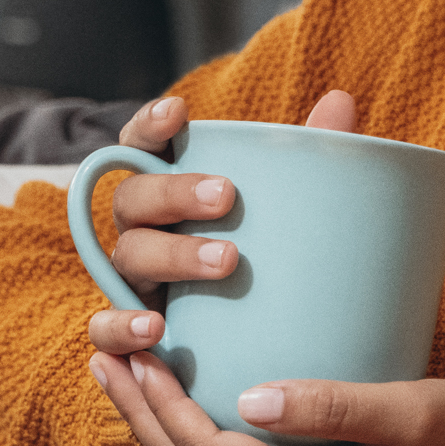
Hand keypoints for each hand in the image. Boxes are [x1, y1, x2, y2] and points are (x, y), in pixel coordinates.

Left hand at [86, 361, 444, 445]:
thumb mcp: (416, 412)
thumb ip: (336, 406)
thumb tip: (248, 398)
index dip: (165, 407)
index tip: (136, 353)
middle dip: (144, 416)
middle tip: (103, 356)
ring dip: (160, 431)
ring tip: (123, 377)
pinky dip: (195, 443)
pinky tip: (181, 406)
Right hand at [88, 88, 357, 355]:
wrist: (262, 344)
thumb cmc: (269, 261)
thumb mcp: (288, 214)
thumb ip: (307, 163)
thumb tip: (340, 101)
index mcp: (167, 191)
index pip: (141, 146)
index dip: (150, 126)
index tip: (180, 113)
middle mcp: (140, 229)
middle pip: (133, 198)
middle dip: (174, 191)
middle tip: (227, 195)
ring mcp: (131, 280)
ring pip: (127, 255)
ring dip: (171, 254)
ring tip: (228, 261)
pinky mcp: (128, 331)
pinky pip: (104, 330)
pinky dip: (121, 327)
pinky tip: (157, 328)